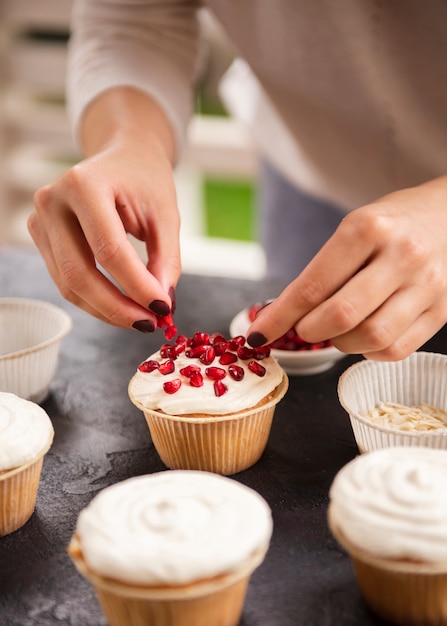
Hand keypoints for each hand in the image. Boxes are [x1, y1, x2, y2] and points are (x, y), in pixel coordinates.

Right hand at [28, 88, 180, 330]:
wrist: (122, 156)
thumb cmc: (145, 181)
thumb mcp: (166, 215)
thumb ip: (165, 261)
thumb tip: (162, 306)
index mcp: (84, 184)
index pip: (109, 250)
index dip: (136, 286)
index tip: (163, 310)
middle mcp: (52, 201)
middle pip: (79, 273)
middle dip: (117, 307)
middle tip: (149, 324)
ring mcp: (39, 220)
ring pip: (69, 284)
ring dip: (106, 310)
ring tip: (141, 319)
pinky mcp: (41, 238)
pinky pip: (65, 281)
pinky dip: (95, 301)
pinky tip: (122, 307)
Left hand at [247, 176, 446, 360]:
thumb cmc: (393, 224)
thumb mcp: (355, 229)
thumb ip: (323, 271)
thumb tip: (278, 316)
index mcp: (368, 228)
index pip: (312, 286)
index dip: (279, 317)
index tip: (258, 335)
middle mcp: (401, 255)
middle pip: (340, 316)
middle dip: (309, 330)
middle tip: (304, 327)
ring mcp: (427, 285)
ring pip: (370, 338)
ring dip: (341, 343)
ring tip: (338, 328)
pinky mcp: (443, 310)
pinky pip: (395, 350)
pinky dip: (369, 351)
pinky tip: (365, 333)